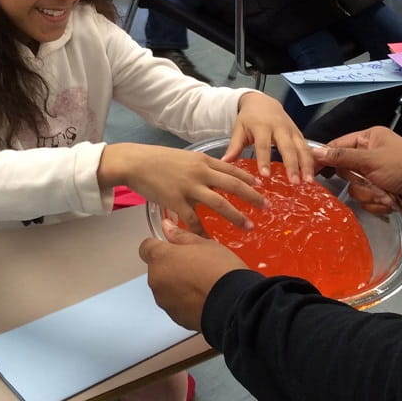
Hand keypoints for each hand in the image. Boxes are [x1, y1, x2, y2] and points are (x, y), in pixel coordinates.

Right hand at [98, 142, 265, 233]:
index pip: (232, 169)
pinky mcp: (176, 201)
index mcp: (203, 160)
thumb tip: (213, 178)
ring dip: (237, 216)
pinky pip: (193, 220)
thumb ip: (200, 167)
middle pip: (233, 185)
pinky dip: (202, 232)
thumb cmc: (157, 159)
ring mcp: (189, 187)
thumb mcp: (184, 158)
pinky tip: (210, 242)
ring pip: (220, 203)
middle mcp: (200, 172)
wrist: (135, 162)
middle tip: (266, 207)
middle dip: (252, 197)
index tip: (261, 187)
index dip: (248, 179)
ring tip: (249, 226)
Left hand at [140, 219, 246, 330]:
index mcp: (161, 258)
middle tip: (195, 264)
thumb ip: (180, 236)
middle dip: (170, 265)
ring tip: (201, 282)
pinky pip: (175, 303)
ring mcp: (164, 300)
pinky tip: (202, 296)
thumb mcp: (204, 244)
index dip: (159, 245)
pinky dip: (184, 299)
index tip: (173, 247)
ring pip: (165, 286)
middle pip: (157, 268)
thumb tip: (167, 228)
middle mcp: (156, 280)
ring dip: (177, 283)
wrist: (234, 304)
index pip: (146, 247)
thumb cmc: (221, 270)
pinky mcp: (174, 316)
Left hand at [223, 91, 313, 183]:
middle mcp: (280, 128)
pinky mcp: (299, 133)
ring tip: (308, 181)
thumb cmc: (249, 118)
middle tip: (294, 182)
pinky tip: (312, 175)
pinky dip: (311, 161)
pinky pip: (307, 148)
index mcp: (262, 126)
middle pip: (288, 148)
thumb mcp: (239, 129)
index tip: (266, 175)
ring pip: (302, 148)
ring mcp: (292, 130)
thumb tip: (225, 162)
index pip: (263, 145)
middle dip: (292, 165)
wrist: (262, 101)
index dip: (264, 160)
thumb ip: (234, 146)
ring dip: (306, 165)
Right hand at [311, 126, 401, 216]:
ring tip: (387, 193)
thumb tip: (314, 152)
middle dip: (358, 181)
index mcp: (367, 139)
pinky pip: (365, 201)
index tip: (310, 170)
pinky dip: (378, 203)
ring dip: (370, 194)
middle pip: (343, 171)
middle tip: (371, 180)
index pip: (336, 146)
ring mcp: (374, 176)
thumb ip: (342, 157)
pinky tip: (391, 201)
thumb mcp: (372, 159)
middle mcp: (368, 156)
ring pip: (354, 190)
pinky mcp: (380, 193)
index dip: (324, 158)